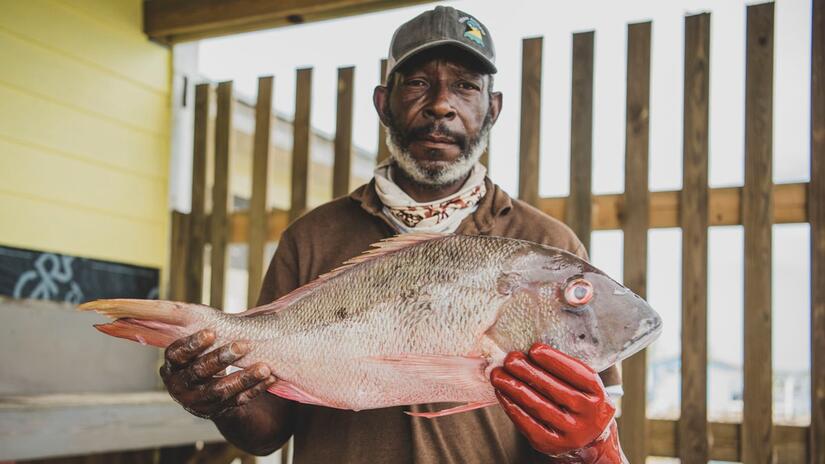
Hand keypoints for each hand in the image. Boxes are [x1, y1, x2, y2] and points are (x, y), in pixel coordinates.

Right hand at [160, 329, 276, 419]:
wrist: (208, 390)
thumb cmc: (203, 356)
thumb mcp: (197, 347)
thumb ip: (202, 333)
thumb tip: (202, 308)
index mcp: (172, 367)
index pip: (176, 355)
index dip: (193, 344)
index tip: (212, 332)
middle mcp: (180, 387)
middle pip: (199, 372)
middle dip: (222, 357)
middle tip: (244, 345)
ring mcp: (197, 402)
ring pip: (220, 390)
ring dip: (245, 377)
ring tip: (265, 367)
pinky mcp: (216, 411)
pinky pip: (237, 401)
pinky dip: (255, 389)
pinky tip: (270, 378)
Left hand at [490, 343, 625, 461]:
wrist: (588, 440)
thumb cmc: (579, 401)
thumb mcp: (583, 386)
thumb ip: (564, 370)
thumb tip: (528, 353)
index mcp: (598, 395)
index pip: (577, 374)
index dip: (554, 360)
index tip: (534, 349)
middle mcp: (588, 416)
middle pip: (555, 390)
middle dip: (529, 372)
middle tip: (510, 359)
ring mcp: (571, 433)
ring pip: (539, 407)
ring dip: (514, 388)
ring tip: (498, 375)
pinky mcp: (552, 445)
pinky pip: (528, 424)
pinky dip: (512, 407)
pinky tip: (502, 393)